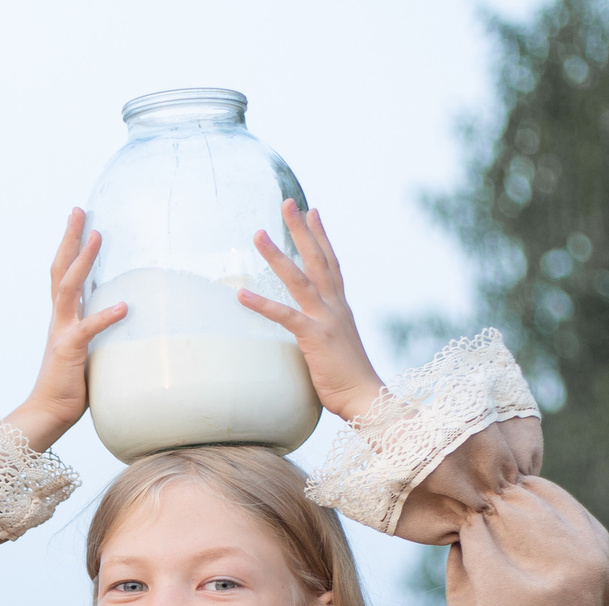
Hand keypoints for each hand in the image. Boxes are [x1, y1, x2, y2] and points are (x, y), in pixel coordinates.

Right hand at [2, 210, 128, 453]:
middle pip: (61, 269)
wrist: (48, 413)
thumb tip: (126, 319)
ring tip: (97, 236)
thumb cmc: (71, 387)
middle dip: (70, 238)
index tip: (80, 220)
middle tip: (79, 210)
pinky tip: (123, 305)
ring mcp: (62, 333)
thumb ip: (101, 333)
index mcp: (63, 319)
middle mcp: (59, 320)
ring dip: (83, 261)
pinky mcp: (69, 351)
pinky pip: (88, 329)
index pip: (65, 274)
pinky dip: (105, 316)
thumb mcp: (89, 352)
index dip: (71, 246)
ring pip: (69, 288)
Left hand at [239, 201, 386, 422]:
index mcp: (341, 308)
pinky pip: (285, 316)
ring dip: (277, 254)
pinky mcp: (315, 337)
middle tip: (287, 202)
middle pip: (317, 258)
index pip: (331, 264)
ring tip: (258, 233)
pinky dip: (262, 304)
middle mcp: (335, 307)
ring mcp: (326, 319)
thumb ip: (325, 335)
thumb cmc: (350, 381)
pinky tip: (242, 293)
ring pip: (298, 278)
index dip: (321, 236)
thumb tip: (311, 336)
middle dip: (301, 229)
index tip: (313, 212)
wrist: (367, 398)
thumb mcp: (337, 349)